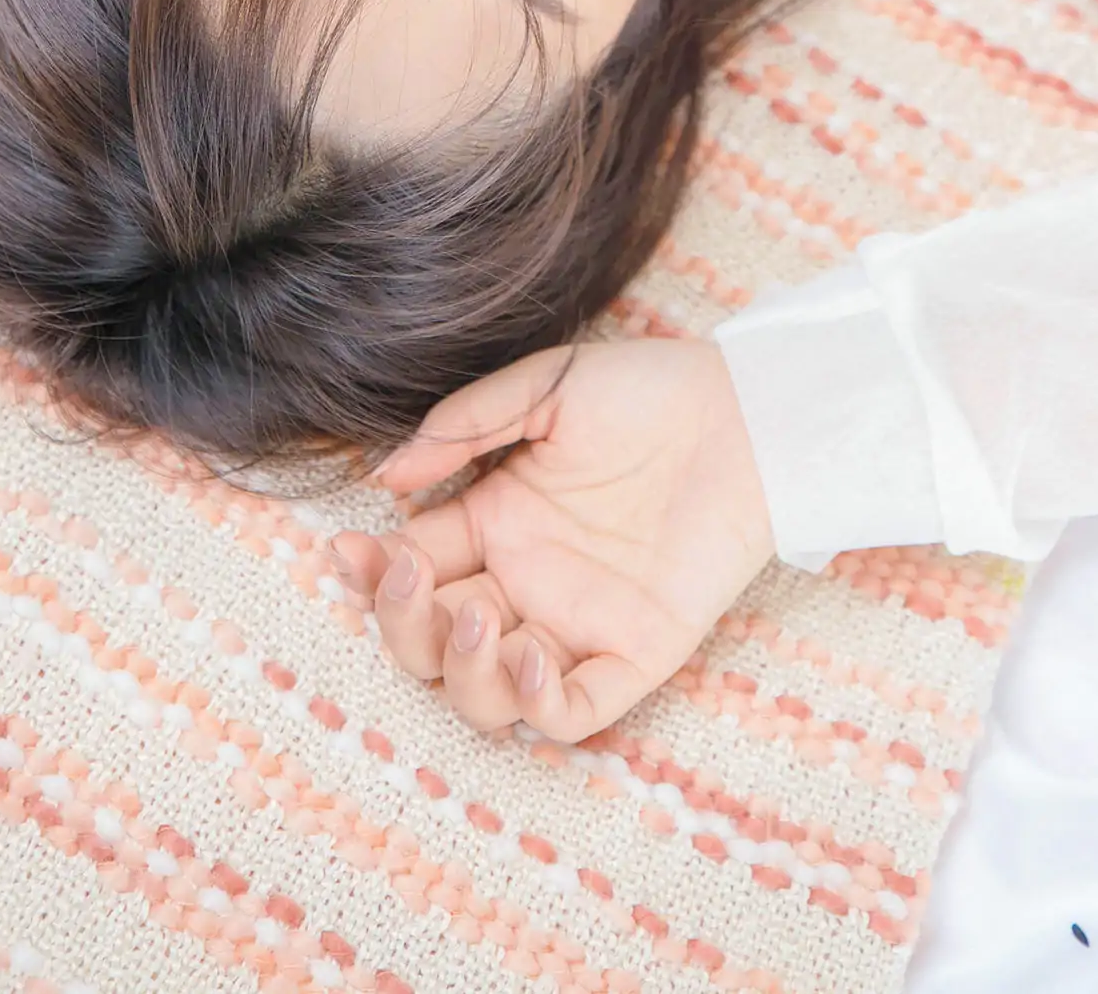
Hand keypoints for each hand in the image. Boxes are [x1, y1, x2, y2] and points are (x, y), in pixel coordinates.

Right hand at [330, 337, 773, 741]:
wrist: (746, 412)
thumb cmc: (650, 390)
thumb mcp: (549, 384)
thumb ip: (466, 425)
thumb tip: (385, 478)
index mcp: (497, 521)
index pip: (411, 567)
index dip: (373, 571)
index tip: (351, 547)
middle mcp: (525, 582)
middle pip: (430, 643)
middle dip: (402, 624)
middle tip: (416, 578)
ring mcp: (576, 623)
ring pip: (486, 696)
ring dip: (460, 672)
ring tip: (472, 614)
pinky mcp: (634, 654)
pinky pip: (571, 713)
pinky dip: (537, 705)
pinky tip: (530, 656)